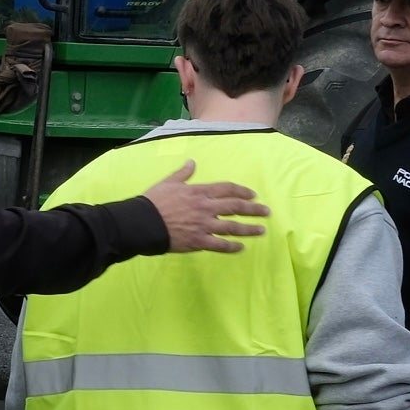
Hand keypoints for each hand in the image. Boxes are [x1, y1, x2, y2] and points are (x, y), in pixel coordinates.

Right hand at [141, 160, 267, 253]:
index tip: (253, 194)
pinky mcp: (199, 241)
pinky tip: (241, 247)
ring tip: (261, 230)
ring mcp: (204, 225)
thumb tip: (192, 162)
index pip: (227, 189)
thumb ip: (183, 174)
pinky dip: (232, 246)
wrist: (143, 222)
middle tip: (266, 211)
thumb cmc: (154, 201)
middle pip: (235, 207)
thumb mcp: (168, 183)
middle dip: (253, 209)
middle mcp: (206, 208)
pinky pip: (220, 244)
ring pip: (232, 227)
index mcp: (199, 192)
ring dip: (249, 228)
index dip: (242, 191)